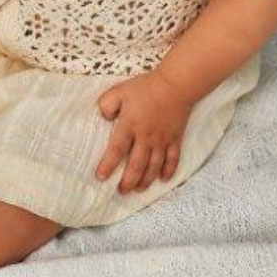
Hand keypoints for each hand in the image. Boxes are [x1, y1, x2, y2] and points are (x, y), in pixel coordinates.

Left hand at [95, 70, 194, 193]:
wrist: (176, 84)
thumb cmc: (146, 87)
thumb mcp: (119, 91)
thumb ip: (106, 104)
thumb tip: (103, 118)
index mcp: (130, 125)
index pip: (116, 150)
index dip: (108, 165)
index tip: (100, 177)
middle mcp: (146, 137)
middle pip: (136, 165)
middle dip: (128, 181)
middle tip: (121, 192)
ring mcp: (162, 140)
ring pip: (154, 166)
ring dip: (146, 180)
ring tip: (138, 190)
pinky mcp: (175, 139)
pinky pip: (173, 159)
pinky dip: (168, 171)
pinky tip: (163, 180)